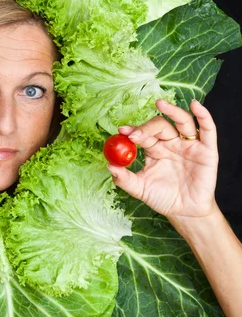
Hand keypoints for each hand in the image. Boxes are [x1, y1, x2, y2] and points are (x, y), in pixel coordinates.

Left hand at [107, 99, 218, 223]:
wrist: (185, 212)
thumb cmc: (162, 198)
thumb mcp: (140, 189)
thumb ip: (125, 179)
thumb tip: (109, 166)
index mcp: (155, 149)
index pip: (144, 134)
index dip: (134, 131)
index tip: (122, 131)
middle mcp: (171, 143)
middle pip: (160, 126)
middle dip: (147, 128)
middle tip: (134, 134)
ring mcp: (189, 145)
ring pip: (182, 122)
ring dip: (172, 111)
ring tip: (160, 104)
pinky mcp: (207, 150)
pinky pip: (207, 130)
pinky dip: (203, 115)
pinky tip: (195, 106)